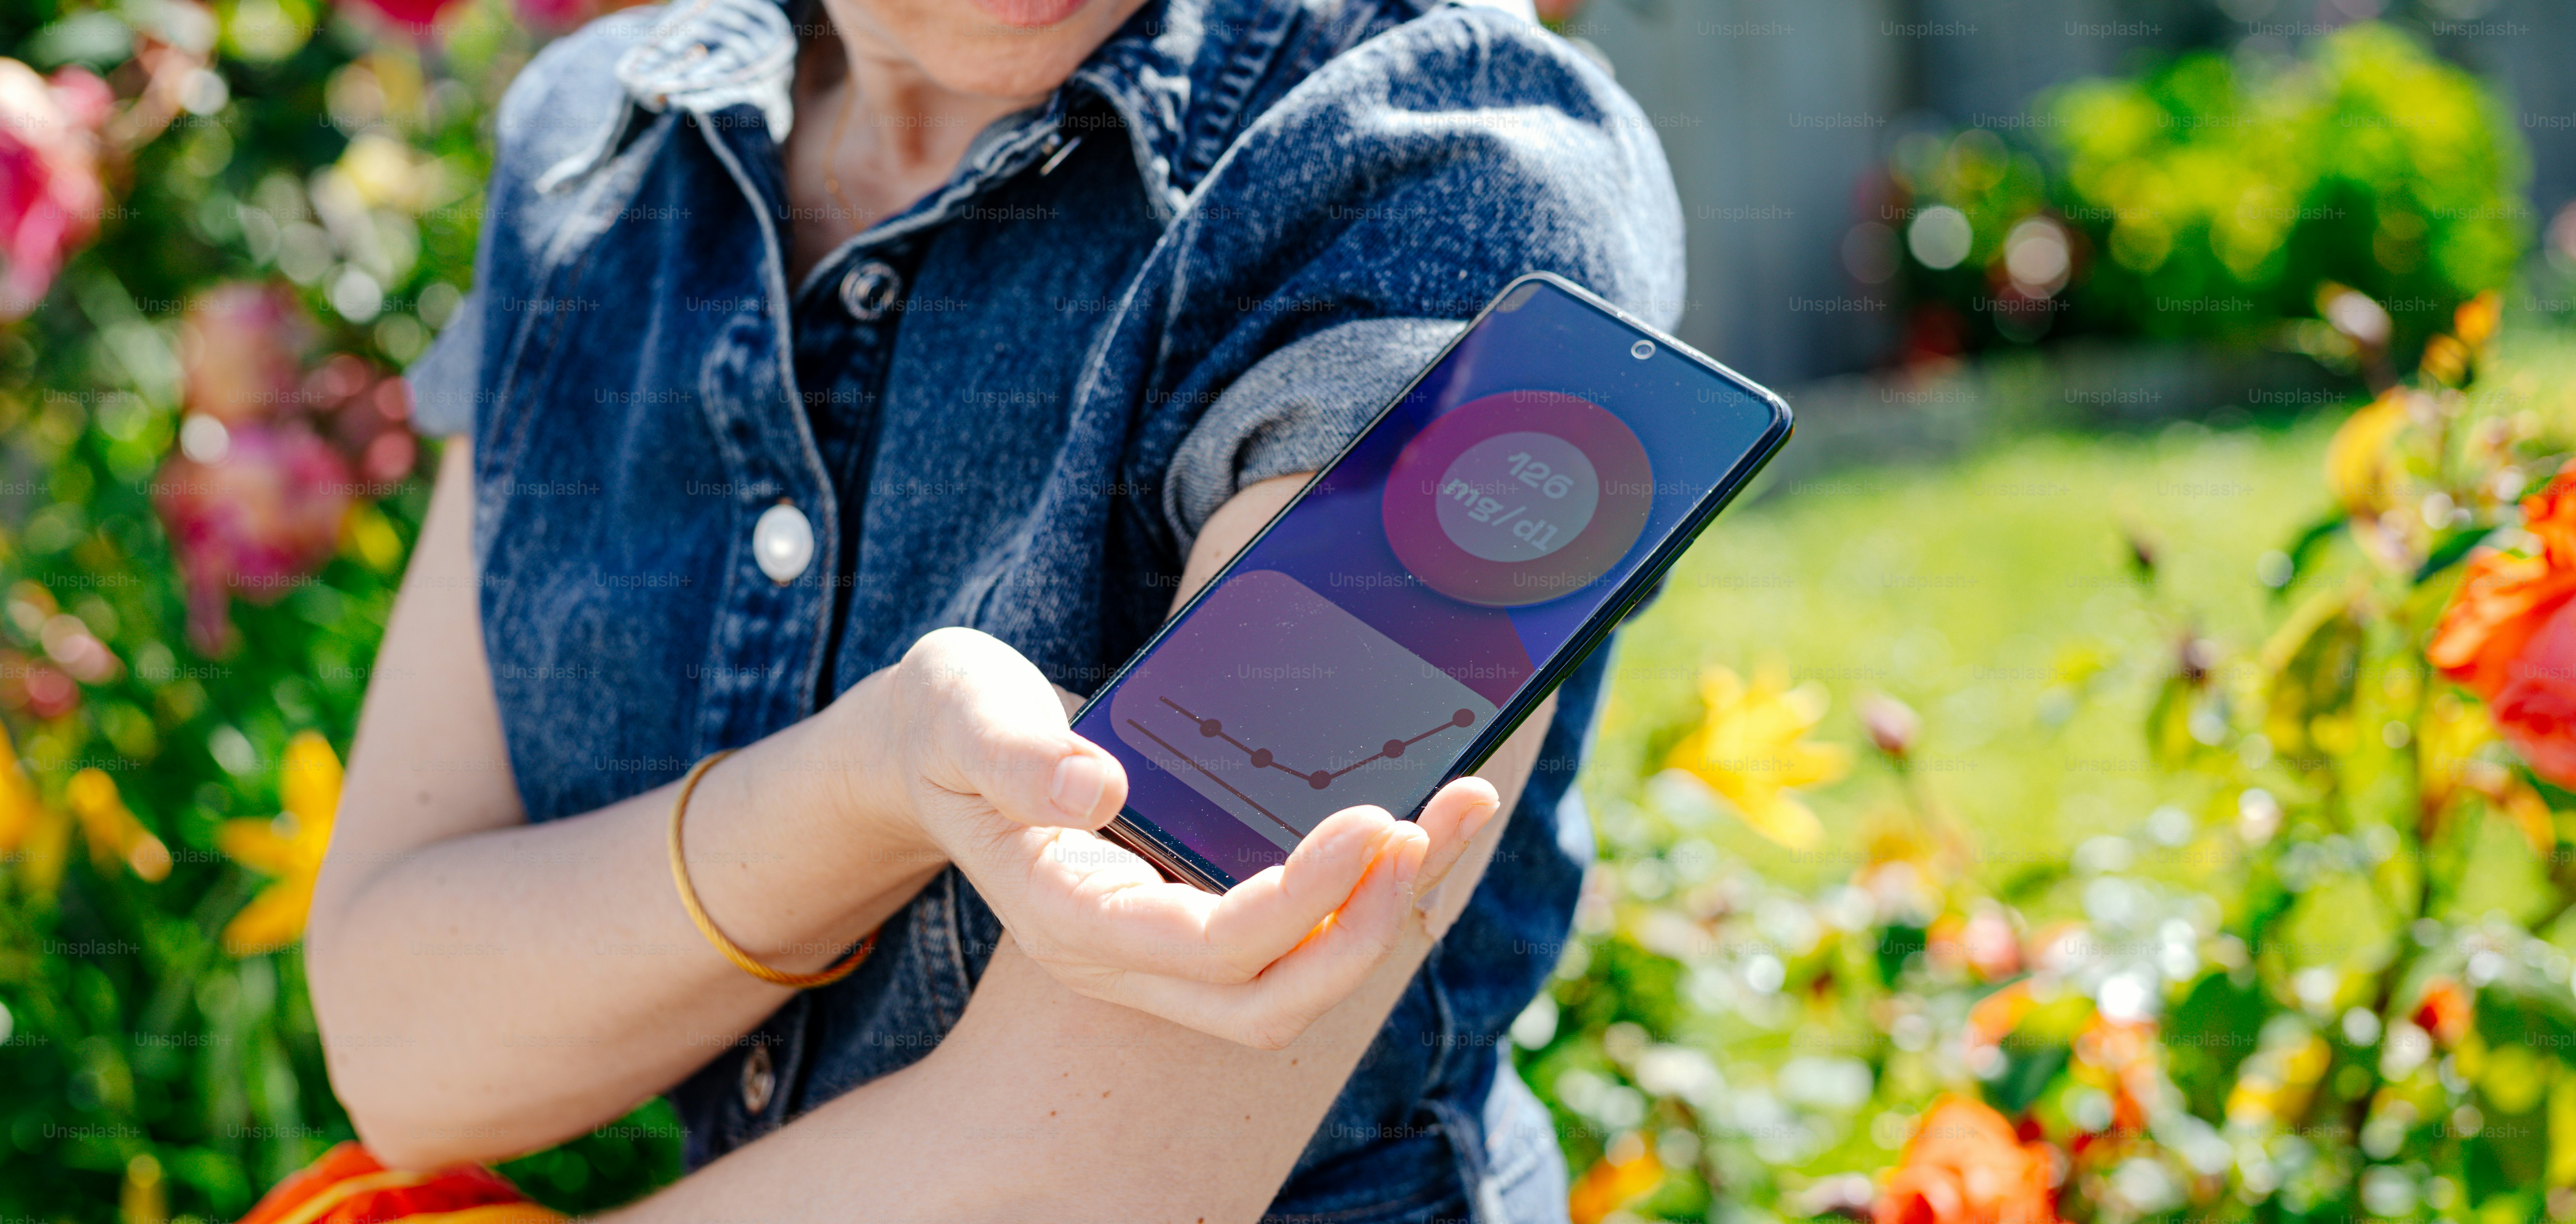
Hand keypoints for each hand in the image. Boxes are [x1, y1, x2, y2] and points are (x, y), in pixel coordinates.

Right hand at [868, 626, 1499, 1048]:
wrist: (934, 748)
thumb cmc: (953, 723)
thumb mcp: (963, 712)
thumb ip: (1015, 753)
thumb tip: (1096, 787)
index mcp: (1071, 914)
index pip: (1213, 945)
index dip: (1304, 898)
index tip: (1375, 820)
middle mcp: (1123, 952)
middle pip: (1269, 1000)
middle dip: (1366, 928)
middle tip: (1436, 825)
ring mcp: (1160, 946)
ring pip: (1294, 984)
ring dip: (1382, 916)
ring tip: (1453, 817)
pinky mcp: (1192, 918)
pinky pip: (1295, 944)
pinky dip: (1361, 898)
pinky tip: (1411, 826)